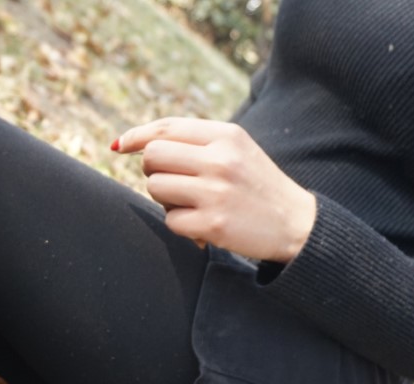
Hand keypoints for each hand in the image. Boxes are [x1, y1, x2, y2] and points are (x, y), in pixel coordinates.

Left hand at [112, 118, 317, 262]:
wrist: (294, 223)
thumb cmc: (254, 184)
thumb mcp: (235, 149)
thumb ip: (194, 141)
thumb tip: (133, 142)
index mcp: (226, 135)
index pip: (166, 128)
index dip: (137, 136)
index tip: (119, 146)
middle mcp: (220, 160)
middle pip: (152, 157)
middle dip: (153, 171)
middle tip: (172, 181)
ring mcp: (216, 192)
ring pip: (155, 188)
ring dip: (165, 199)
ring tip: (192, 203)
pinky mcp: (212, 224)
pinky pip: (169, 220)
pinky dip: (181, 224)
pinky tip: (203, 223)